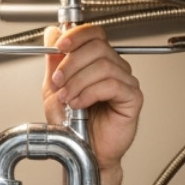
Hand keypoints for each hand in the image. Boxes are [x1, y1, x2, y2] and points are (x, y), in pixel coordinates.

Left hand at [43, 24, 142, 172]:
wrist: (84, 151)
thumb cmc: (74, 125)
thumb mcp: (54, 89)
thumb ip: (54, 63)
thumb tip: (52, 33)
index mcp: (97, 61)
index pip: (94, 34)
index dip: (77, 35)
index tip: (59, 46)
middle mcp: (114, 68)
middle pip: (98, 47)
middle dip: (72, 63)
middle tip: (58, 81)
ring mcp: (125, 82)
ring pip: (104, 66)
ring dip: (79, 81)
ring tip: (68, 98)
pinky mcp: (132, 98)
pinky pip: (113, 85)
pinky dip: (90, 93)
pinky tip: (80, 104)